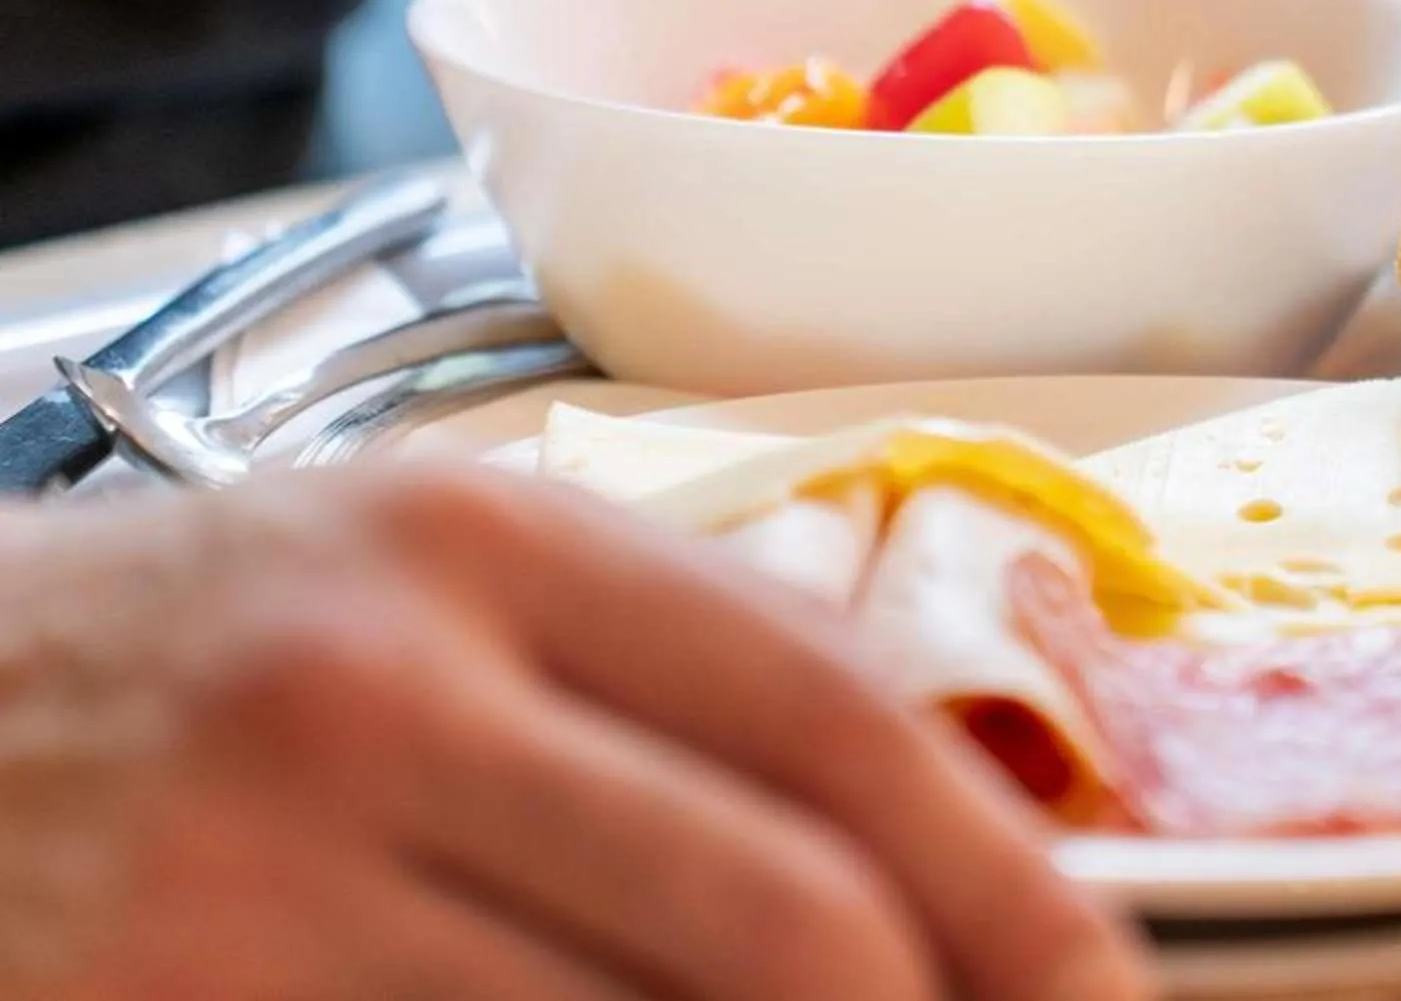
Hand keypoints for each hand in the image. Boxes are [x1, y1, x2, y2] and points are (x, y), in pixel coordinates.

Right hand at [0, 462, 1151, 1000]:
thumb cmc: (195, 650)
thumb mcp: (427, 581)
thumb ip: (657, 671)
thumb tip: (924, 842)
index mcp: (490, 544)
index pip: (831, 713)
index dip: (1004, 874)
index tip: (1103, 987)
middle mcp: (384, 692)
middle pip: (775, 910)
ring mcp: (259, 886)